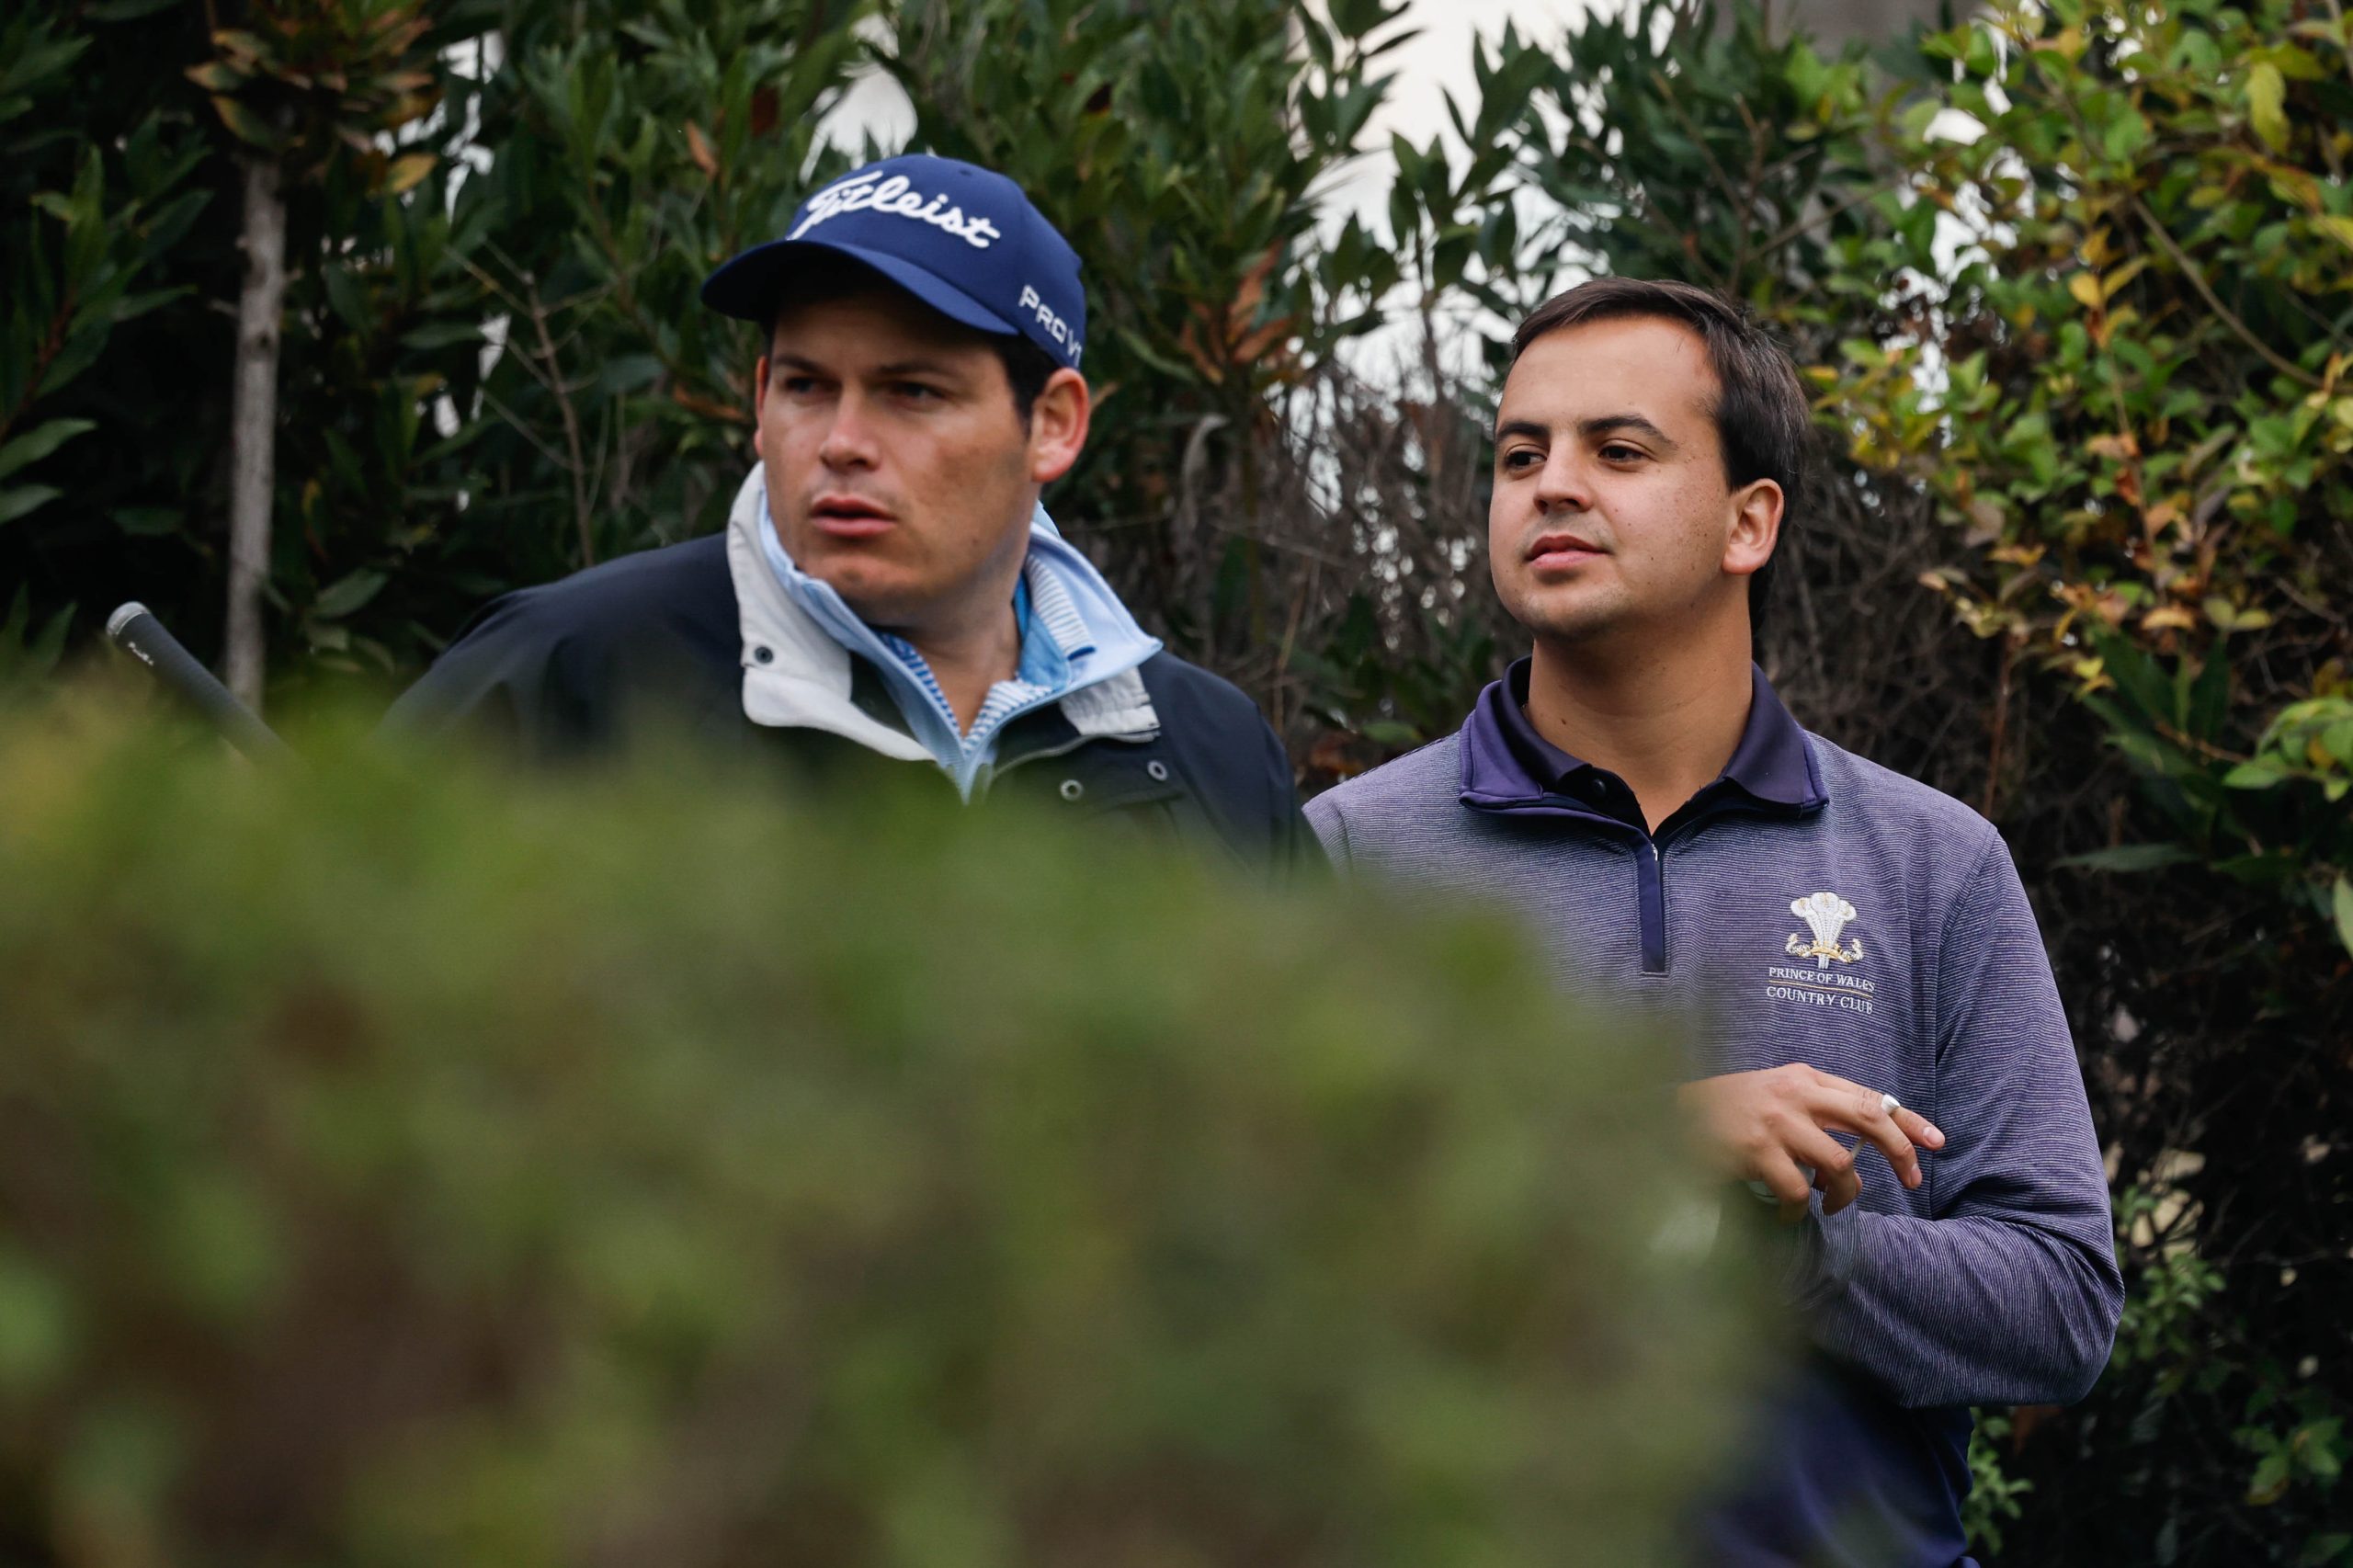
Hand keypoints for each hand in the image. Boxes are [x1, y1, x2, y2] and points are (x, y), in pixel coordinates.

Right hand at [1677, 1064, 1945, 1221]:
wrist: (1663, 1113)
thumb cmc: (1721, 1109)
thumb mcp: (1771, 1093)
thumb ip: (1812, 1108)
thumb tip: (1857, 1149)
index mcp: (1801, 1077)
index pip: (1868, 1096)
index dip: (1907, 1121)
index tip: (1936, 1142)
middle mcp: (1793, 1093)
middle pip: (1868, 1120)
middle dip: (1900, 1152)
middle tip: (1912, 1180)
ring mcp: (1774, 1122)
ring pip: (1838, 1165)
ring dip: (1843, 1194)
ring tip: (1830, 1204)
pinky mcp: (1753, 1151)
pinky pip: (1796, 1192)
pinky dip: (1797, 1211)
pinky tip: (1788, 1214)